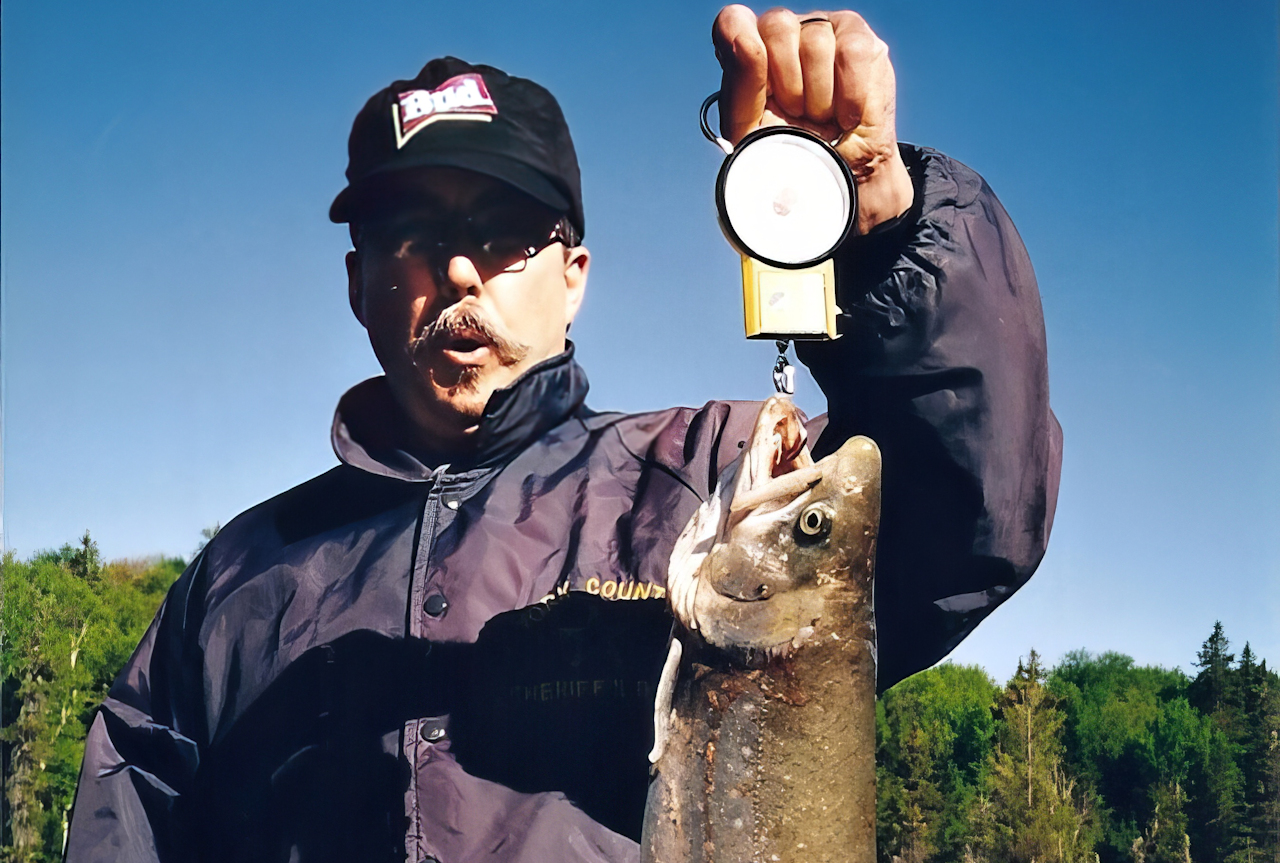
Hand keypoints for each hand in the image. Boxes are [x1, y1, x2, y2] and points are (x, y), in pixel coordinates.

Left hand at [712, 6, 913, 233]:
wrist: (835, 177)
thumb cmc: (788, 153)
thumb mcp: (750, 132)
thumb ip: (739, 87)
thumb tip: (745, 42)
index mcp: (746, 52)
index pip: (733, 21)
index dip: (744, 50)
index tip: (761, 89)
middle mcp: (781, 33)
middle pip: (777, 26)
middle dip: (788, 84)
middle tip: (796, 114)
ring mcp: (820, 30)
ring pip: (816, 42)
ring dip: (819, 97)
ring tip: (821, 117)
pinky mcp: (858, 40)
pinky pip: (851, 53)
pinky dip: (848, 95)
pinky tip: (846, 115)